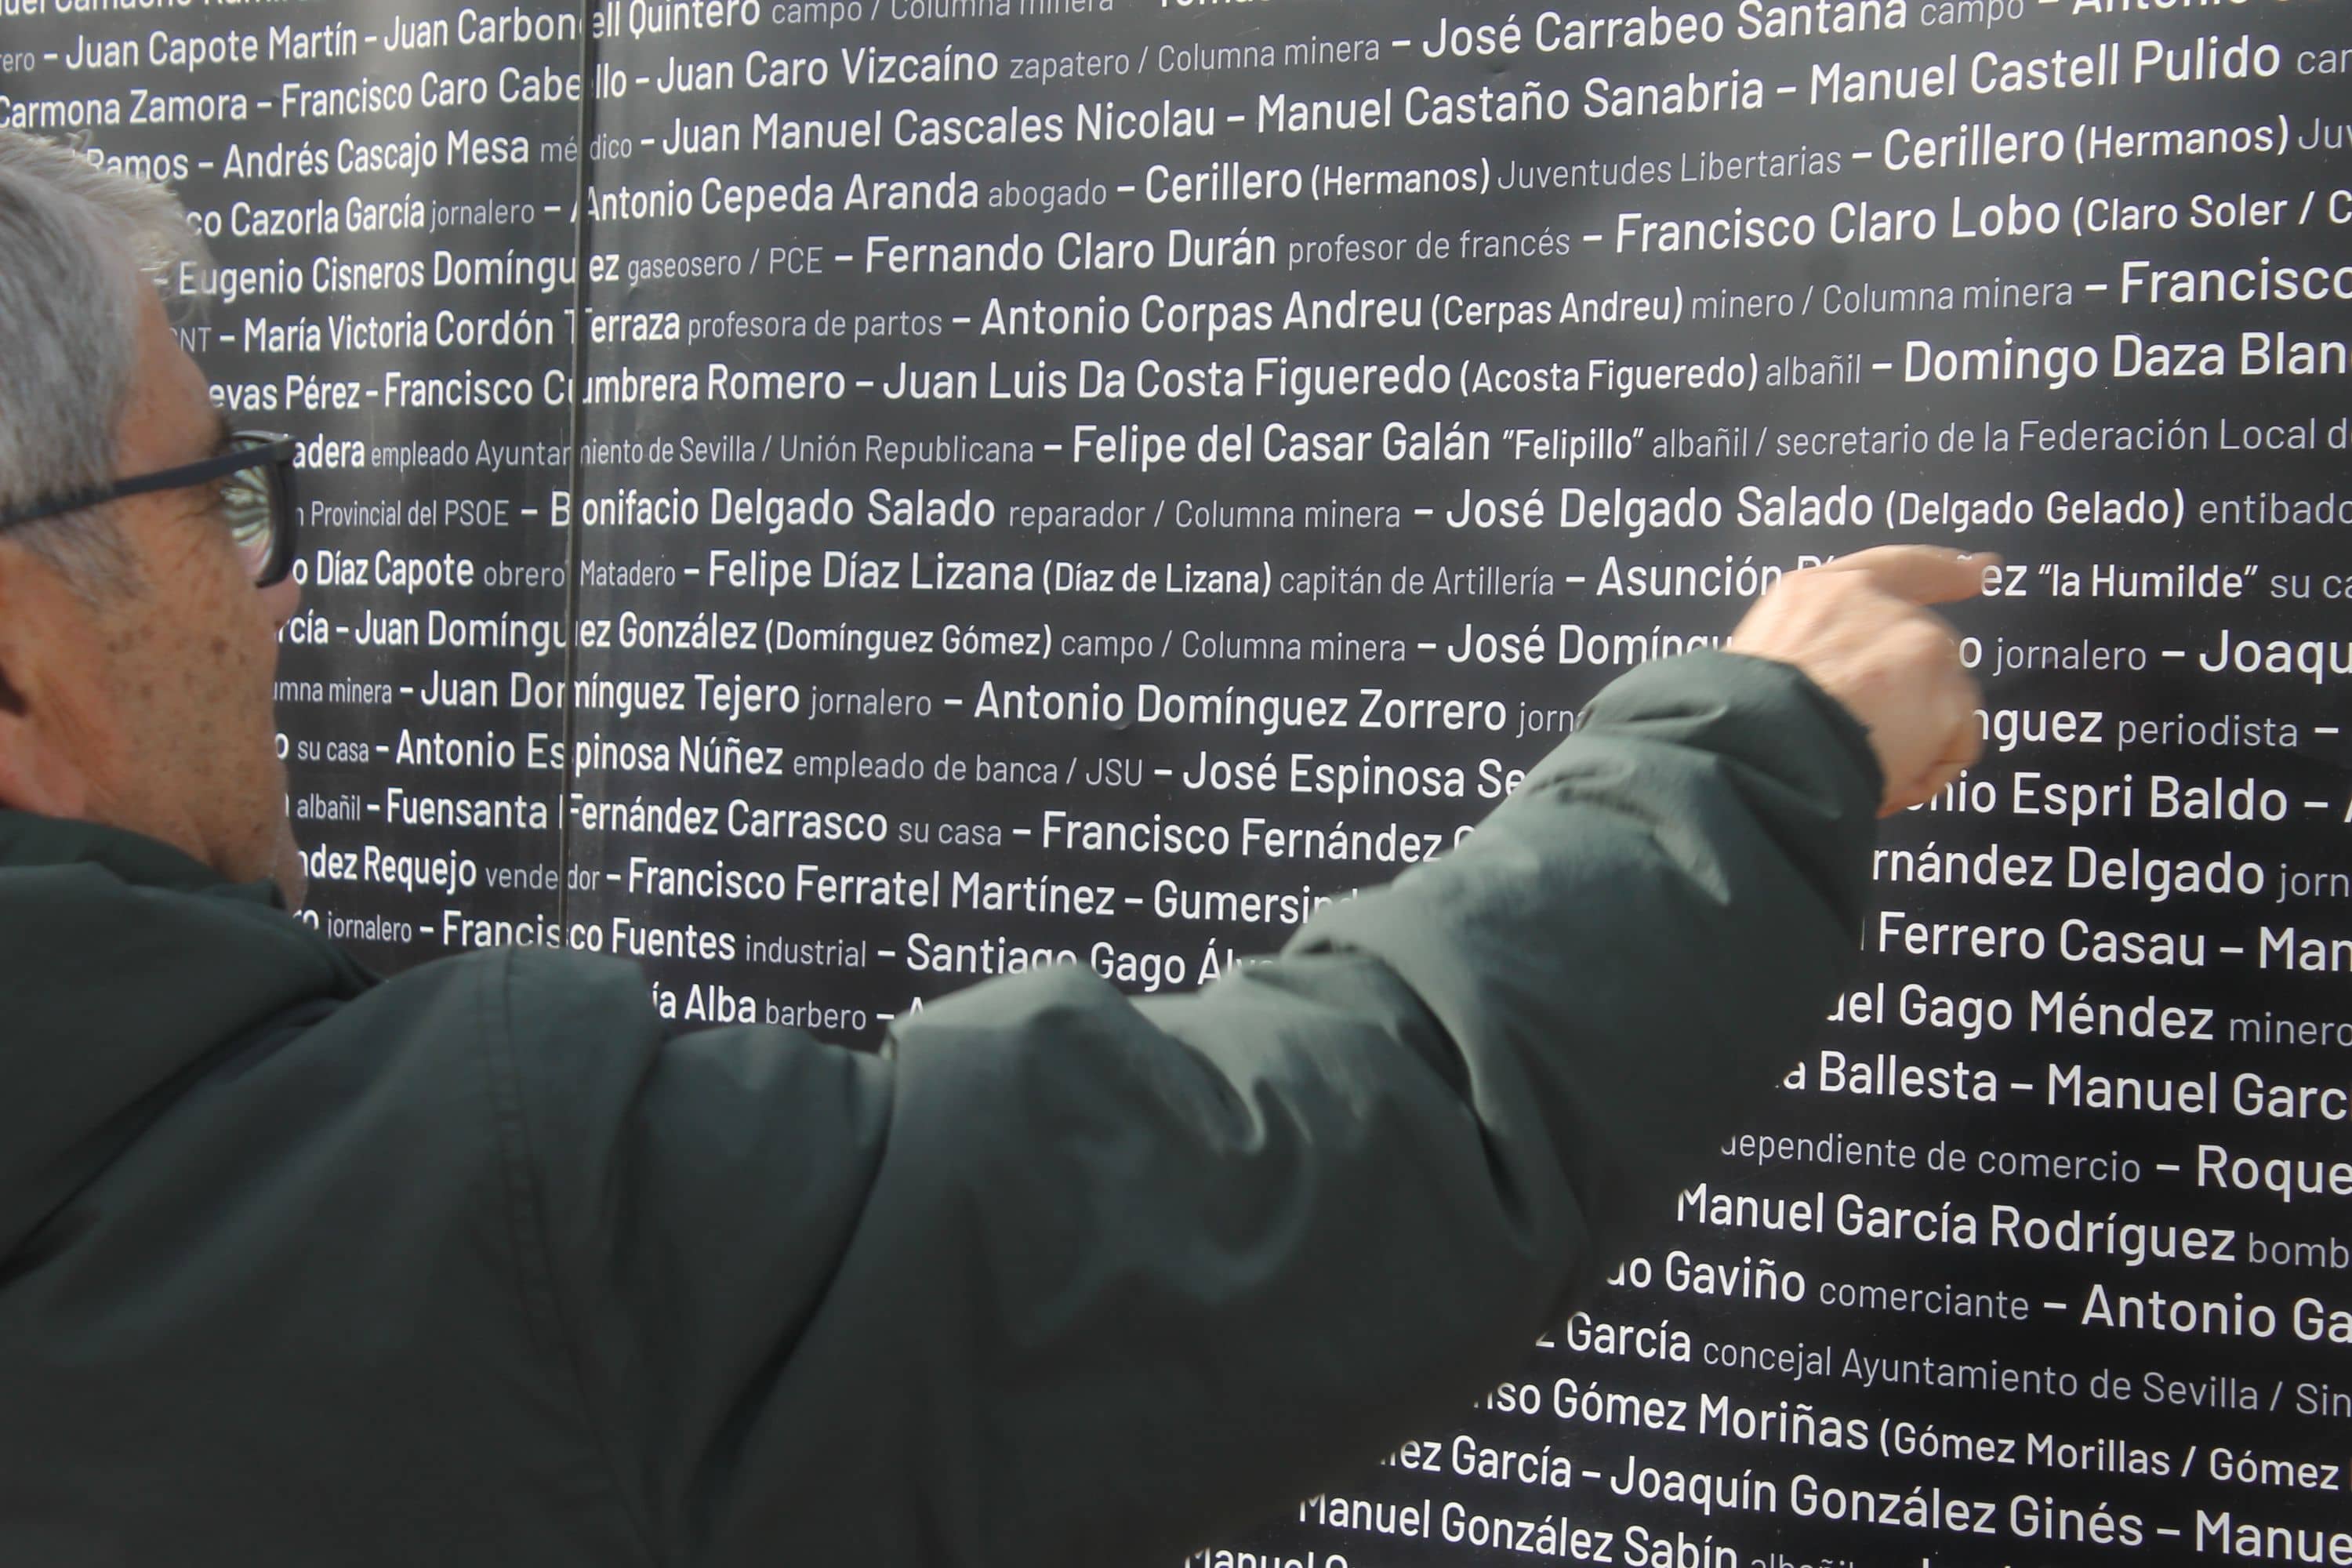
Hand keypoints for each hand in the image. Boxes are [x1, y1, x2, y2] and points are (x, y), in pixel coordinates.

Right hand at [1726, 546, 1990, 816]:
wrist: (1757, 753)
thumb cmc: (1742, 726)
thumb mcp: (1759, 666)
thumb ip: (1813, 655)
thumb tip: (1848, 692)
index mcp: (1816, 594)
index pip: (1893, 568)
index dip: (1941, 569)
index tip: (1981, 568)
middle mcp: (1873, 604)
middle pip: (1926, 647)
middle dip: (1916, 697)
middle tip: (1872, 746)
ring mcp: (1915, 642)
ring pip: (1941, 702)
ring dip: (1910, 744)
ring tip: (1859, 769)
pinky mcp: (1946, 691)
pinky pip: (1956, 745)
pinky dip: (1927, 774)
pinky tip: (1887, 785)